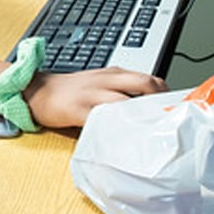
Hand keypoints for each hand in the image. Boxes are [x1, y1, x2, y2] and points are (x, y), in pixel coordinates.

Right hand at [24, 67, 166, 128]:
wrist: (36, 91)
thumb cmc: (70, 92)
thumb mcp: (98, 83)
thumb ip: (120, 91)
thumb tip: (146, 111)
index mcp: (113, 73)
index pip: (148, 78)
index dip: (165, 92)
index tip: (177, 107)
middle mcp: (107, 80)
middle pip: (144, 83)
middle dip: (161, 101)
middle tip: (171, 119)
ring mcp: (93, 94)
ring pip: (126, 101)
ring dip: (143, 116)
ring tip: (155, 131)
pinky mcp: (79, 109)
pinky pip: (102, 119)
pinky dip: (116, 129)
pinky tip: (126, 140)